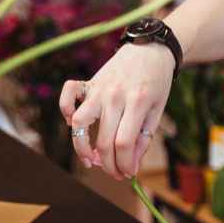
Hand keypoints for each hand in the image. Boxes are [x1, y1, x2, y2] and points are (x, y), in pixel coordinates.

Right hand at [59, 42, 174, 179]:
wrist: (151, 48)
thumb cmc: (156, 81)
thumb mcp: (158, 109)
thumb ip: (144, 137)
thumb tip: (131, 166)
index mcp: (138, 102)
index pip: (124, 143)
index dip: (124, 164)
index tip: (128, 173)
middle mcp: (115, 95)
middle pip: (104, 139)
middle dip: (108, 165)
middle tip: (114, 173)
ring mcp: (99, 88)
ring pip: (80, 122)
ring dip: (81, 146)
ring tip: (91, 159)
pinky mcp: (89, 81)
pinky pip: (68, 94)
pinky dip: (65, 110)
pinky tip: (73, 124)